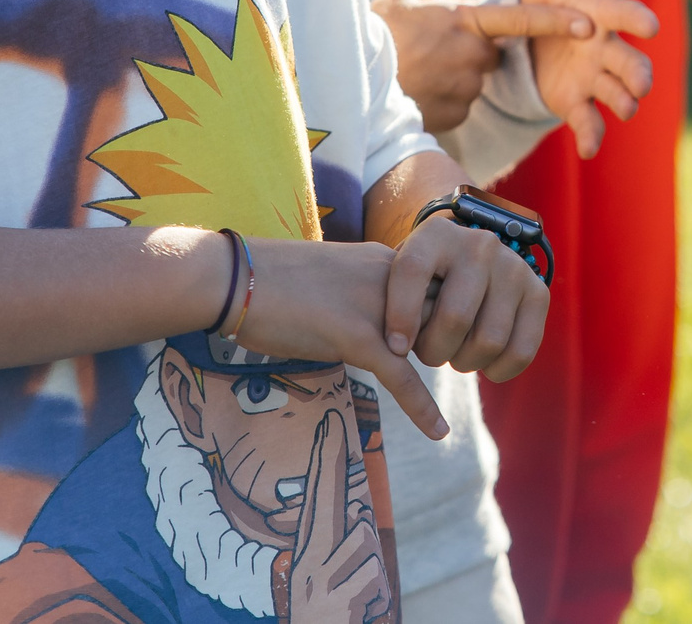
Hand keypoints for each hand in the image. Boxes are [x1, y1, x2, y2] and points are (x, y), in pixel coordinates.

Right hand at [237, 237, 446, 441]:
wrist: (233, 278)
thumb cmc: (269, 280)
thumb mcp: (332, 275)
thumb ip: (362, 293)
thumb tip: (370, 319)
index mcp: (385, 261)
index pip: (439, 287)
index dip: (448, 316)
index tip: (451, 338)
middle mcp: (389, 278)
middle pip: (445, 312)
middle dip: (453, 341)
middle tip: (458, 366)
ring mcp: (375, 307)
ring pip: (430, 341)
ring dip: (442, 366)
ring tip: (454, 390)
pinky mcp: (356, 336)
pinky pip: (401, 377)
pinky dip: (422, 407)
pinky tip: (437, 431)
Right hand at [280, 404, 390, 618]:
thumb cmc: (327, 613)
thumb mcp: (326, 577)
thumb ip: (339, 545)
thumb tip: (359, 515)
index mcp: (305, 552)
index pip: (314, 496)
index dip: (322, 459)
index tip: (328, 421)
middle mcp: (305, 561)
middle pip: (326, 497)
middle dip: (329, 458)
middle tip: (330, 417)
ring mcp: (317, 580)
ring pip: (364, 540)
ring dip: (370, 568)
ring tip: (354, 593)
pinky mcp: (335, 600)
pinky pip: (374, 576)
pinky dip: (374, 593)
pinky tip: (358, 609)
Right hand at [374, 0, 592, 134]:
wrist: (349, 82)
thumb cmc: (373, 34)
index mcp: (465, 21)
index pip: (522, 19)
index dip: (557, 21)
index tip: (590, 25)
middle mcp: (471, 55)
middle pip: (489, 55)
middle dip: (470, 52)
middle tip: (430, 50)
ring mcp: (464, 88)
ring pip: (473, 82)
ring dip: (454, 78)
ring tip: (415, 71)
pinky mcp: (453, 115)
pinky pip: (458, 106)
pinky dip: (443, 101)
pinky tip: (415, 92)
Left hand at [384, 207, 549, 382]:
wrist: (473, 261)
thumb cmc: (427, 279)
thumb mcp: (403, 274)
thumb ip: (393, 301)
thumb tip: (396, 350)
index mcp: (437, 234)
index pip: (413, 272)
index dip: (401, 317)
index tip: (395, 349)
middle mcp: (480, 244)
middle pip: (454, 318)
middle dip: (435, 351)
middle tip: (429, 353)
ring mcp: (513, 267)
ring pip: (488, 340)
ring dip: (466, 362)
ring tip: (455, 355)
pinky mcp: (538, 292)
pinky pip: (521, 350)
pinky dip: (499, 370)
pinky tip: (485, 365)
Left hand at [521, 0, 658, 157]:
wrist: (524, 32)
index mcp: (602, 14)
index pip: (624, 14)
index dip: (635, 19)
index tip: (648, 26)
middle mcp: (606, 48)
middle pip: (630, 63)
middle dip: (637, 73)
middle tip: (640, 82)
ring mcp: (594, 77)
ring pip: (617, 94)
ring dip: (623, 102)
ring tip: (625, 109)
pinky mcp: (576, 102)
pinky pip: (589, 122)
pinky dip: (591, 137)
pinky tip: (587, 149)